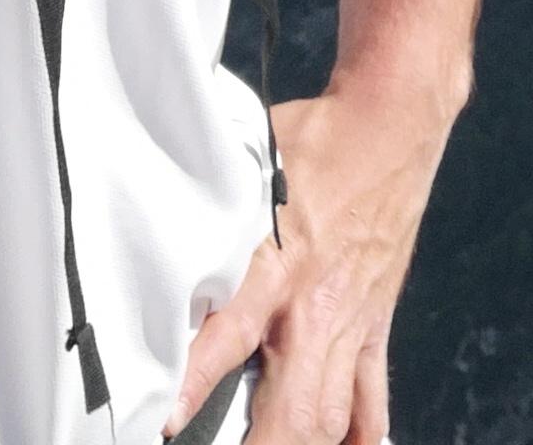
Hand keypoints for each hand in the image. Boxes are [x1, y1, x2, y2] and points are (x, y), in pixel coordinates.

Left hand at [170, 76, 454, 443]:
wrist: (391, 120)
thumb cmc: (312, 140)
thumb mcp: (244, 166)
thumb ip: (202, 213)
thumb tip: (140, 222)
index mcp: (273, 266)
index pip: (225, 340)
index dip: (191, 385)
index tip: (165, 421)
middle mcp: (313, 308)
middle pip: (295, 410)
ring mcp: (350, 323)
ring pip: (331, 416)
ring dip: (300, 444)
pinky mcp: (374, 325)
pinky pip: (371, 398)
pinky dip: (357, 436)